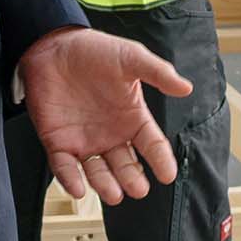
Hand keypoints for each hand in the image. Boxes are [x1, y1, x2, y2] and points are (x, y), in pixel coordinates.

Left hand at [19, 27, 193, 204]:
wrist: (54, 46)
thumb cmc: (94, 51)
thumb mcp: (130, 58)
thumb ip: (157, 73)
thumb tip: (186, 87)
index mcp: (131, 118)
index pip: (152, 145)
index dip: (161, 160)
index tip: (168, 175)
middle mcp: (110, 134)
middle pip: (125, 165)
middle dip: (132, 179)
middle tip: (138, 189)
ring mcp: (84, 140)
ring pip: (97, 171)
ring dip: (105, 185)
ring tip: (114, 194)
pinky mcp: (58, 142)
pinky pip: (64, 167)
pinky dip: (70, 179)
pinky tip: (78, 188)